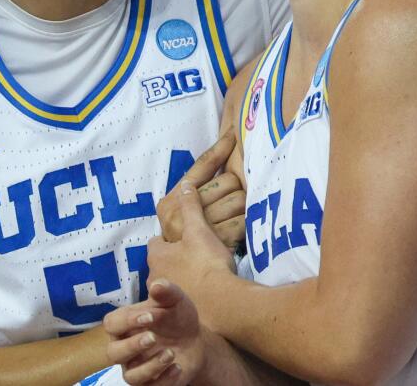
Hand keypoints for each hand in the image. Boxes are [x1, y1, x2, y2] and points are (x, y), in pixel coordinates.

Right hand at [104, 280, 205, 385]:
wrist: (195, 339)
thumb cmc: (176, 317)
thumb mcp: (176, 300)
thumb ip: (166, 291)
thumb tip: (156, 285)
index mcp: (125, 325)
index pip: (111, 324)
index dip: (126, 321)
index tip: (149, 316)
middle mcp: (125, 348)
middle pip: (112, 353)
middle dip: (131, 346)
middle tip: (153, 337)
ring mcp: (137, 368)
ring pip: (130, 377)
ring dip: (150, 366)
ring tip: (170, 353)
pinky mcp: (152, 384)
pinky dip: (164, 379)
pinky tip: (177, 366)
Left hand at [148, 187, 236, 325]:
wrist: (221, 304)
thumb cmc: (207, 264)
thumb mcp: (199, 230)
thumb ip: (191, 206)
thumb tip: (185, 185)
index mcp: (156, 256)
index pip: (156, 243)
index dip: (168, 239)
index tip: (182, 238)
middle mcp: (153, 278)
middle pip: (161, 265)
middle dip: (173, 261)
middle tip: (193, 256)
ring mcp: (163, 301)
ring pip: (169, 285)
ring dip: (180, 280)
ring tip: (200, 276)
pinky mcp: (175, 316)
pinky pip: (177, 303)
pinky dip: (188, 297)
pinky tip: (203, 295)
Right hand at [157, 133, 245, 248]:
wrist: (186, 281)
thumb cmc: (186, 242)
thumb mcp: (182, 214)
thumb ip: (194, 191)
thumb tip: (221, 155)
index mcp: (172, 200)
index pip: (201, 166)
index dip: (220, 149)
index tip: (233, 135)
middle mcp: (182, 211)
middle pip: (227, 181)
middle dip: (235, 188)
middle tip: (232, 199)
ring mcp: (199, 227)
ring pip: (239, 199)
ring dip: (243, 207)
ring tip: (233, 217)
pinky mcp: (218, 241)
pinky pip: (244, 221)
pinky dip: (245, 225)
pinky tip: (237, 231)